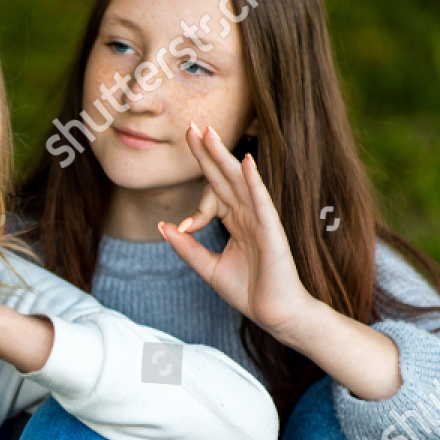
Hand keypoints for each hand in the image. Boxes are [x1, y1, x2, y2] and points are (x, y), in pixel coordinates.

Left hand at [157, 124, 314, 339]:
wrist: (274, 314)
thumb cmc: (249, 291)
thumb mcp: (208, 268)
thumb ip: (188, 247)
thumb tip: (164, 228)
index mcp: (236, 221)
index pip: (215, 185)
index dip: (202, 163)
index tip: (186, 140)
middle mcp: (248, 215)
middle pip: (225, 177)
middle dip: (208, 151)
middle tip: (192, 126)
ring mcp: (262, 220)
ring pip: (240, 182)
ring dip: (225, 158)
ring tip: (210, 133)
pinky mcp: (273, 232)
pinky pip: (262, 202)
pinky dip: (254, 182)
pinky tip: (247, 162)